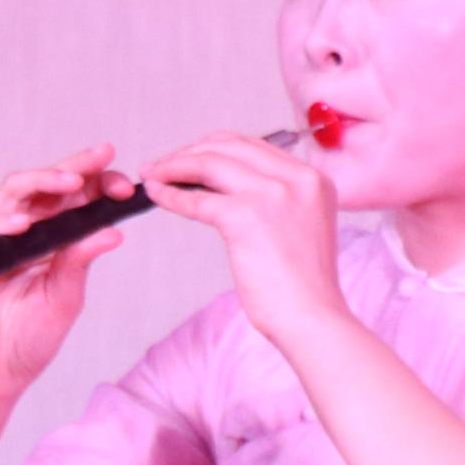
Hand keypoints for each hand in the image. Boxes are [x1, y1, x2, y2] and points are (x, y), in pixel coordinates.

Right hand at [0, 147, 129, 411]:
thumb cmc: (26, 341)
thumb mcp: (63, 299)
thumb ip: (79, 263)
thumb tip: (113, 231)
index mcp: (57, 241)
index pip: (79, 199)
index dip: (100, 185)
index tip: (125, 187)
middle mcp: (29, 233)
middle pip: (49, 183)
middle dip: (76, 165)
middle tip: (103, 155)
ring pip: (17, 192)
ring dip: (43, 180)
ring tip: (69, 181)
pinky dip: (5, 222)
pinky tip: (23, 224)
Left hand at [144, 127, 351, 357]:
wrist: (312, 318)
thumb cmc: (303, 287)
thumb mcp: (301, 227)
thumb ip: (278, 202)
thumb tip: (226, 191)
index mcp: (313, 178)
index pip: (253, 146)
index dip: (214, 148)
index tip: (190, 157)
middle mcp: (296, 178)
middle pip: (230, 146)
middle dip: (191, 152)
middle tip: (162, 164)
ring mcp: (273, 194)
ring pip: (210, 163)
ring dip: (174, 166)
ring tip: (151, 175)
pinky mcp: (247, 216)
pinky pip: (197, 199)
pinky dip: (171, 195)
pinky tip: (156, 196)